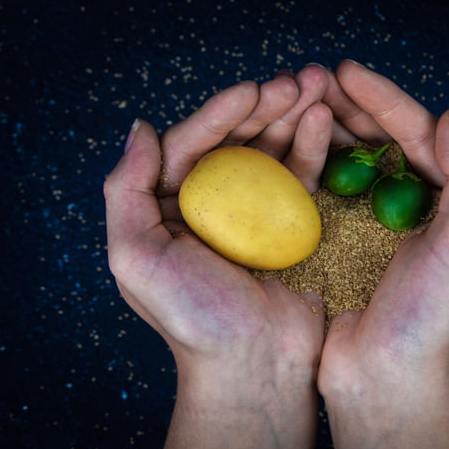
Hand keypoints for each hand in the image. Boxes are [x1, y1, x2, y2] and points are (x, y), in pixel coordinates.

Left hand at [104, 65, 332, 448]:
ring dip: (292, 116)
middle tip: (297, 80)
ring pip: (269, 152)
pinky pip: (298, 177)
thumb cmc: (193, 320)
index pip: (190, 146)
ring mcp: (250, 215)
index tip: (253, 90)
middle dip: (264, 107)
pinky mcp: (287, 226)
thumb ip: (126, 191)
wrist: (254, 368)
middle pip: (235, 142)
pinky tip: (323, 122)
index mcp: (166, 210)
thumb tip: (140, 128)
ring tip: (318, 87)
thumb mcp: (137, 258)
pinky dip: (311, 148)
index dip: (220, 114)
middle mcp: (207, 206)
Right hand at [315, 60, 448, 448]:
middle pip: (392, 145)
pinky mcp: (354, 250)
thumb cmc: (432, 323)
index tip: (347, 72)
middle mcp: (430, 214)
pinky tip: (293, 150)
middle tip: (317, 78)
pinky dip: (316, 168)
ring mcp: (388, 232)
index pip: (425, 137)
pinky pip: (336, 196)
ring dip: (334, 131)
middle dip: (356, 109)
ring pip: (361, 164)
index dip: (387, 100)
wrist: (390, 389)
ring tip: (302, 102)